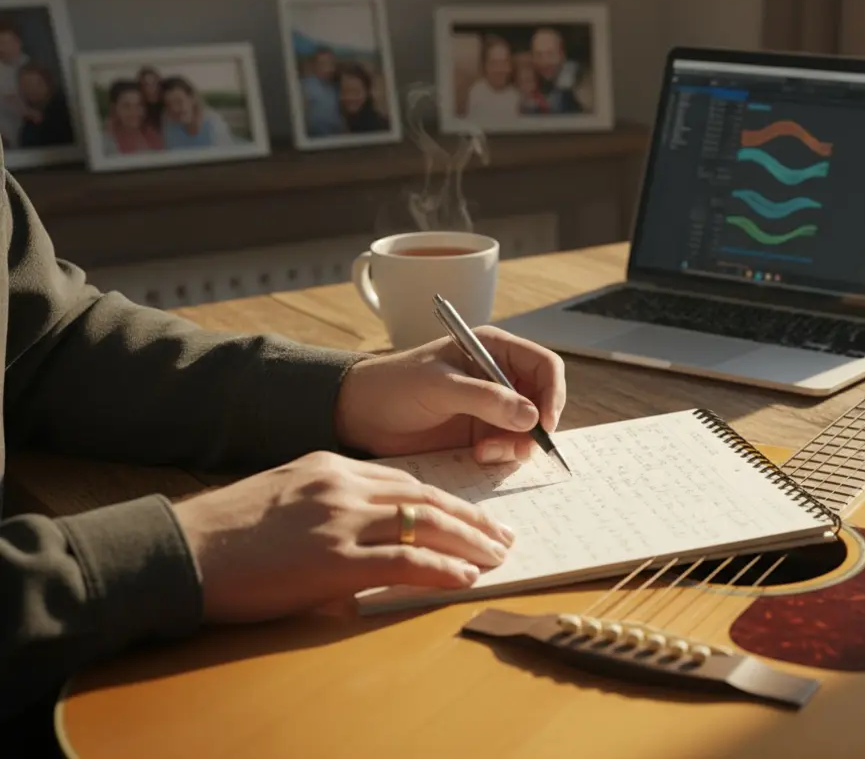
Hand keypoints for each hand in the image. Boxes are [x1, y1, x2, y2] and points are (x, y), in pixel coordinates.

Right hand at [172, 451, 514, 623]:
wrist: (182, 550)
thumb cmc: (227, 534)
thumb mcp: (286, 498)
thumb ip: (332, 506)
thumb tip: (369, 533)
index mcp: (332, 466)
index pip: (408, 479)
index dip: (447, 500)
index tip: (472, 515)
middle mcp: (344, 486)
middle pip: (428, 497)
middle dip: (472, 519)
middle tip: (503, 535)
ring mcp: (341, 521)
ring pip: (427, 526)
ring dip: (470, 544)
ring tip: (497, 558)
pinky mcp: (335, 561)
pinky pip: (407, 563)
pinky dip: (444, 571)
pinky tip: (466, 578)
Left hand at [334, 326, 565, 462]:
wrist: (359, 415)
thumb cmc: (395, 386)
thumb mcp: (440, 387)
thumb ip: (486, 399)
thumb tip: (531, 416)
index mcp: (494, 350)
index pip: (544, 366)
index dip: (553, 394)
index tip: (544, 424)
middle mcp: (500, 377)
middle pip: (543, 401)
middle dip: (536, 426)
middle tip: (518, 447)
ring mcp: (492, 408)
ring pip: (529, 429)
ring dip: (516, 445)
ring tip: (485, 452)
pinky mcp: (481, 434)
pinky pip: (509, 447)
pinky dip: (502, 455)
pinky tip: (477, 455)